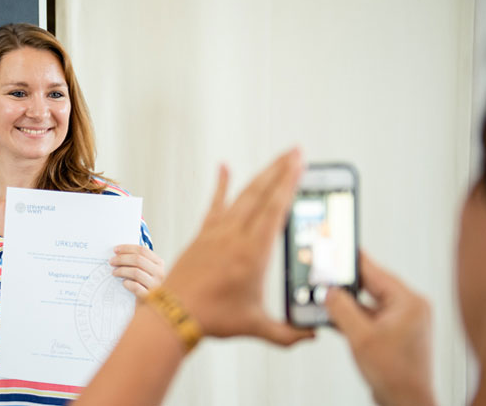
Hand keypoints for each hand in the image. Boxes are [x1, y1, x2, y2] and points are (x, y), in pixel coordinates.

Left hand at [110, 244, 164, 296]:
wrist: (152, 306)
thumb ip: (138, 261)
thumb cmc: (146, 285)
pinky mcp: (150, 296)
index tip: (115, 250)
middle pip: (138, 259)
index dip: (127, 248)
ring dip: (122, 270)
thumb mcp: (146, 271)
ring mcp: (156, 285)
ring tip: (114, 272)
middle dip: (122, 258)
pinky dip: (127, 283)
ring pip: (136, 272)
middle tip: (111, 261)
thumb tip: (119, 252)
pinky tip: (124, 283)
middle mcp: (160, 272)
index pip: (142, 250)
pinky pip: (136, 287)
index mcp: (159, 263)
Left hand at [164, 148, 313, 344]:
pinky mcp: (203, 234)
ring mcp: (217, 232)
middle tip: (296, 152)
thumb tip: (311, 335)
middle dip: (281, 170)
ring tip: (277, 160)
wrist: (174, 313)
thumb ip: (288, 333)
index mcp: (252, 254)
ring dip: (261, 175)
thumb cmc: (211, 318)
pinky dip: (221, 185)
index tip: (299, 164)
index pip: (275, 210)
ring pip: (242, 195)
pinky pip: (215, 204)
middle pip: (261, 194)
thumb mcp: (257, 327)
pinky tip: (224, 168)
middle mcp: (234, 236)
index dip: (289, 184)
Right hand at [325, 252, 434, 405]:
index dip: (352, 260)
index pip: (375, 272)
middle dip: (345, 283)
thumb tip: (329, 290)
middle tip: (323, 273)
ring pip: (366, 302)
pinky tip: (332, 316)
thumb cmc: (396, 375)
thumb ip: (341, 309)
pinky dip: (351, 316)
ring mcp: (401, 321)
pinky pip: (367, 316)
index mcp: (408, 302)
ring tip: (323, 297)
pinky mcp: (392, 333)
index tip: (336, 247)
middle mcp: (408, 308)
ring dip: (345, 302)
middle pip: (370, 285)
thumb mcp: (360, 337)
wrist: (406, 402)